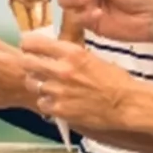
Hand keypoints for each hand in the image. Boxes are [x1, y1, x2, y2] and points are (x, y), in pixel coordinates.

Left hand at [18, 33, 136, 129]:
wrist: (127, 104)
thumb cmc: (114, 80)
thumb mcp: (91, 57)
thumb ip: (69, 54)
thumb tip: (51, 50)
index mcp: (71, 52)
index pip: (33, 43)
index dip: (28, 45)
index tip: (29, 48)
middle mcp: (62, 69)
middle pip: (26, 63)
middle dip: (28, 64)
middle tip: (33, 67)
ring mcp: (59, 90)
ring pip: (32, 84)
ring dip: (38, 84)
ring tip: (48, 86)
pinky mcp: (60, 109)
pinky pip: (42, 103)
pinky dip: (47, 103)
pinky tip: (57, 101)